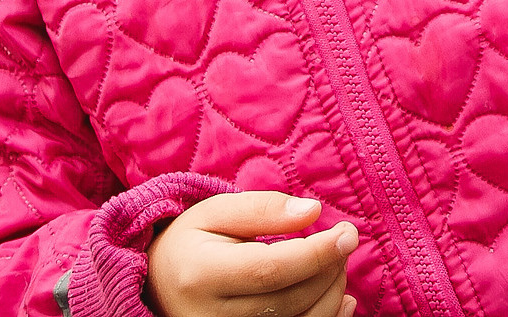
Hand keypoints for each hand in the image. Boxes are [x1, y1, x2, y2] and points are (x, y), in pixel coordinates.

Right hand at [147, 193, 356, 316]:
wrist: (159, 286)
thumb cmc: (192, 242)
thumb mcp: (216, 212)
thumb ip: (263, 209)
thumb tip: (312, 211)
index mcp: (200, 275)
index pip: (270, 270)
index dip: (316, 253)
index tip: (348, 233)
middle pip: (290, 299)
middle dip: (329, 269)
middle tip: (344, 240)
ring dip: (332, 294)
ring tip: (338, 263)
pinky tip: (341, 298)